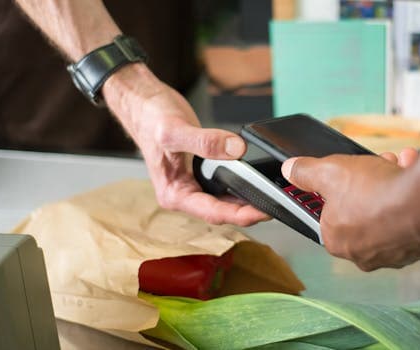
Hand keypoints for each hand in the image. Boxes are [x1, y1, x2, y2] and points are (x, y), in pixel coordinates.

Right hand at [103, 64, 268, 225]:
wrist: (142, 102)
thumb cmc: (150, 117)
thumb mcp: (175, 129)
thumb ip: (204, 142)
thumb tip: (235, 149)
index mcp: (174, 193)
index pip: (213, 213)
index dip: (241, 215)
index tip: (264, 212)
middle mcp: (183, 193)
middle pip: (222, 211)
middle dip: (249, 211)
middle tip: (277, 204)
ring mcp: (192, 184)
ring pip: (224, 200)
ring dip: (246, 199)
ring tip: (272, 196)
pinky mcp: (200, 172)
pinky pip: (224, 183)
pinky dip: (240, 183)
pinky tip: (256, 180)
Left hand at [281, 148, 419, 270]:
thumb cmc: (376, 193)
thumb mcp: (330, 172)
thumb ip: (306, 172)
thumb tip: (292, 170)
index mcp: (337, 241)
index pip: (330, 216)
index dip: (338, 190)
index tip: (347, 177)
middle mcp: (365, 254)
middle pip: (362, 210)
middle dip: (370, 183)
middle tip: (377, 165)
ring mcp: (395, 253)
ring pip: (390, 212)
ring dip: (393, 183)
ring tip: (399, 164)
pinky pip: (414, 217)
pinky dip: (413, 196)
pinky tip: (415, 176)